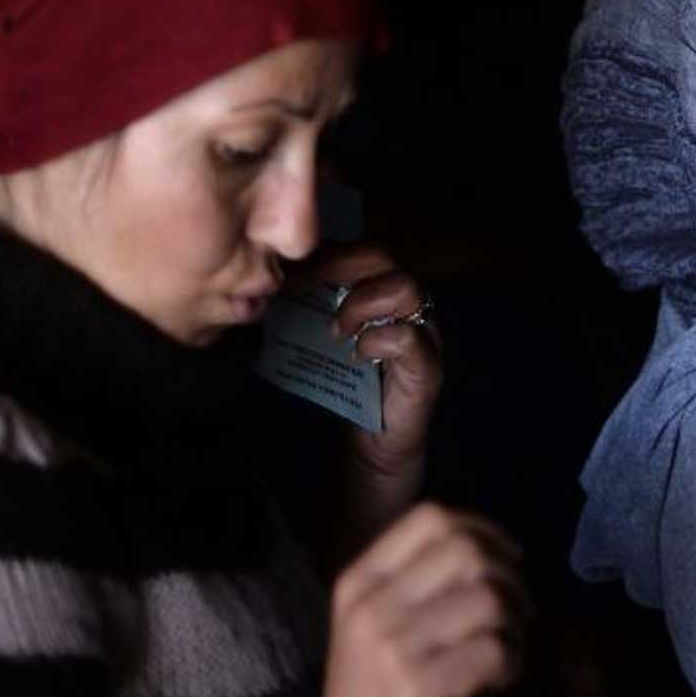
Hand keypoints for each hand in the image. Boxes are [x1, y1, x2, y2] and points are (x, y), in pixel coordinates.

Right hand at [290, 504, 527, 696]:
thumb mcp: (370, 626)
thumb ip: (413, 583)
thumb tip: (492, 548)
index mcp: (359, 583)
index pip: (429, 517)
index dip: (482, 528)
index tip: (507, 557)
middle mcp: (372, 609)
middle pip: (466, 551)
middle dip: (509, 577)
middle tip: (518, 611)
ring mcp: (394, 650)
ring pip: (487, 600)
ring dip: (516, 626)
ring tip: (508, 651)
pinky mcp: (421, 692)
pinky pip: (493, 652)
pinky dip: (512, 664)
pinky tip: (500, 681)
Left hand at [298, 244, 442, 484]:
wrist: (376, 445)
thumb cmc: (348, 389)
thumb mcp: (321, 341)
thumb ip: (308, 311)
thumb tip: (267, 286)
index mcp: (381, 292)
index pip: (356, 251)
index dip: (322, 253)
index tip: (284, 270)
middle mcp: (408, 304)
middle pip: (381, 258)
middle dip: (335, 267)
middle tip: (299, 289)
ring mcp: (423, 332)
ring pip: (404, 288)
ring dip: (360, 302)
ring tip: (336, 329)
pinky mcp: (427, 366)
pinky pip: (409, 337)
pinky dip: (378, 340)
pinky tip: (357, 354)